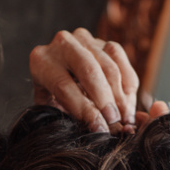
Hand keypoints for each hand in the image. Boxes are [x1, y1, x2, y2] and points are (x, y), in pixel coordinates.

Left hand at [29, 28, 168, 131]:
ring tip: (125, 118)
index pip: (65, 86)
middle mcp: (61, 44)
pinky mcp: (102, 41)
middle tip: (115, 122)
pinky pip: (120, 58)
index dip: (85, 111)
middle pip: (89, 70)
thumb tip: (99, 128)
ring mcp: (83, 39)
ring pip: (108, 65)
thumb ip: (71, 118)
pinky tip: (128, 101)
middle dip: (105, 100)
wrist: (60, 80)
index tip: (101, 130)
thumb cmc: (55, 101)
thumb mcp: (54, 111)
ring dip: (120, 96)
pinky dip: (128, 81)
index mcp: (41, 62)